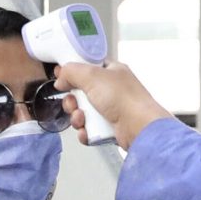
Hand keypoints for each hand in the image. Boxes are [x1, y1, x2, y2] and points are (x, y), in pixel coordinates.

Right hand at [53, 60, 172, 148]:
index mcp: (111, 72)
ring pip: (83, 112)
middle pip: (81, 92)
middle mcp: (111, 90)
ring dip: (77, 117)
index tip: (61, 78)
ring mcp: (111, 110)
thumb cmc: (124, 99)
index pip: (87, 68)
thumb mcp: (93, 75)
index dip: (72, 72)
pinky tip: (87, 131)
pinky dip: (85, 131)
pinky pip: (89, 129)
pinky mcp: (109, 128)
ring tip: (82, 119)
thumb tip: (61, 77)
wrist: (139, 128)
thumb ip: (72, 71)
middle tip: (73, 103)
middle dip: (72, 100)